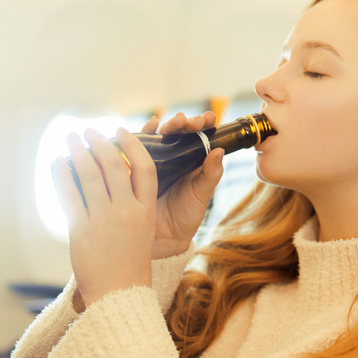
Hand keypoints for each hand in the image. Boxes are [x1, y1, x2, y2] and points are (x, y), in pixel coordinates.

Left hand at [52, 127, 157, 305]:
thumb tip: (112, 174)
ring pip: (89, 173)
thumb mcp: (142, 230)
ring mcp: (104, 220)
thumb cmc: (129, 262)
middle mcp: (127, 212)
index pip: (145, 168)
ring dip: (77, 150)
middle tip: (87, 129)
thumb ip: (132, 203)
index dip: (134, 144)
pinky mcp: (81, 230)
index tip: (121, 129)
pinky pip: (69, 194)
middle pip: (114, 164)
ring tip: (70, 137)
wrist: (119, 294)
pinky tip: (57, 162)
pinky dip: (61, 173)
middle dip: (98, 140)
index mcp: (146, 211)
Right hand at [141, 112, 224, 258]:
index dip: (203, 124)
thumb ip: (210, 174)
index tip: (207, 119)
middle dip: (185, 122)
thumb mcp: (201, 195)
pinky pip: (140, 146)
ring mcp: (157, 160)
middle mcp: (176, 157)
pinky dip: (145, 131)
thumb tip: (219, 150)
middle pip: (179, 131)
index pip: (200, 136)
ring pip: (162, 135)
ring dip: (168, 124)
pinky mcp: (138, 166)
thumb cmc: (186, 216)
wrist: (163, 238)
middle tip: (190, 122)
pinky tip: (151, 124)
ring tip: (176, 122)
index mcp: (193, 161)